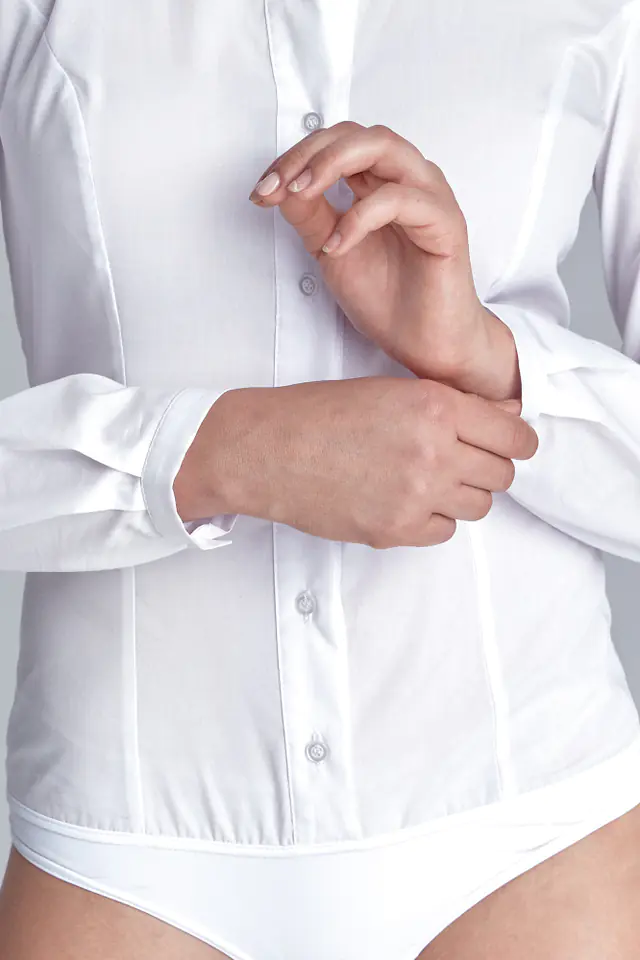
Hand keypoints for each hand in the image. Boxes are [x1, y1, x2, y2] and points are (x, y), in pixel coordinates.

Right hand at [174, 378, 537, 548]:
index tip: (515, 446)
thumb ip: (448, 405)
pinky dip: (433, 519)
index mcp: (434, 406)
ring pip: (478, 506)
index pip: (513, 434)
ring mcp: (416, 495)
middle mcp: (433, 451)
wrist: (265, 450)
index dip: (518, 441)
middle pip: (501, 474)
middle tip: (465, 463)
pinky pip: (444, 532)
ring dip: (462, 495)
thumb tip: (502, 419)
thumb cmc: (317, 414)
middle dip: (489, 468)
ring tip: (429, 481)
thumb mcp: (389, 389)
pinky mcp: (395, 530)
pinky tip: (406, 501)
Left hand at [249, 121, 518, 400]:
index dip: (294, 157)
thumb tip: (279, 187)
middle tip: (277, 185)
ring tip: (300, 194)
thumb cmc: (388, 298)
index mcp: (380, 182)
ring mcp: (429, 196)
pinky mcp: (445, 222)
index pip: (335, 143)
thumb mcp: (330, 251)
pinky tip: (336, 245)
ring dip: (331, 164)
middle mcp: (406, 180)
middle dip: (307, 154)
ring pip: (382, 147)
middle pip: (356, 135)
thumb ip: (309, 215)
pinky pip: (400, 200)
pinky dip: (359, 218)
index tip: (262, 189)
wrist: (423, 344)